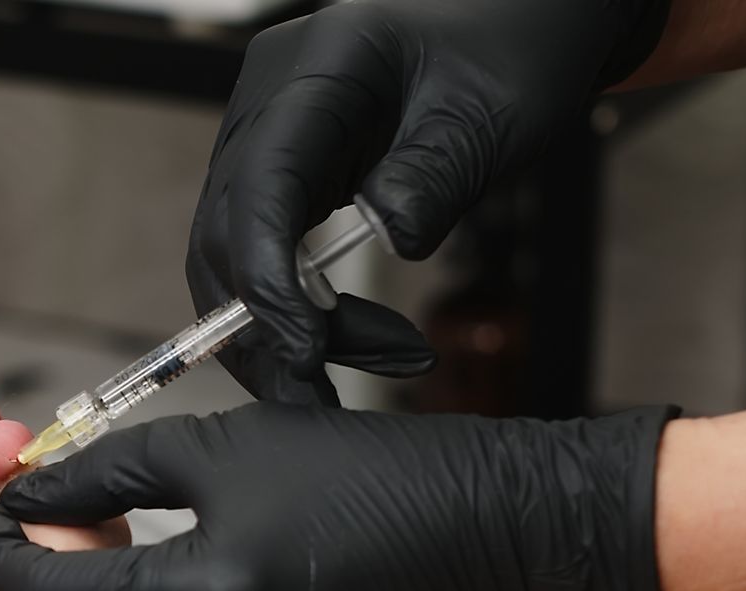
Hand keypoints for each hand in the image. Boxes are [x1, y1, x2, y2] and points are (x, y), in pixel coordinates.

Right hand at [189, 0, 671, 400]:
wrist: (520, 22)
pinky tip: (347, 343)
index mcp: (318, 68)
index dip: (265, 277)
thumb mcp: (495, 113)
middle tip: (320, 398)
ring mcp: (266, 137)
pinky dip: (294, 310)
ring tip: (369, 370)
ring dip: (279, 331)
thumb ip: (435, 177)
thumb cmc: (514, 48)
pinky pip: (260, 252)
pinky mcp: (281, 172)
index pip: (259, 184)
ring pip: (231, 255)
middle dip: (263, 328)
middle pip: (224, 232)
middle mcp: (269, 102)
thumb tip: (387, 244)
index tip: (306, 350)